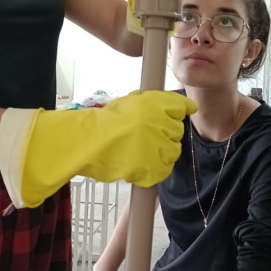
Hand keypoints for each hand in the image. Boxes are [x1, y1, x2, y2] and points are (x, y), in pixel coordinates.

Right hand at [0, 91, 195, 208]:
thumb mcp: (128, 101)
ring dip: (161, 151)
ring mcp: (162, 147)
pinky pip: (164, 169)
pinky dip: (154, 168)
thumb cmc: (103, 121)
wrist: (89, 142)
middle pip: (177, 130)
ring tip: (139, 150)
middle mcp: (163, 123)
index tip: (170, 116)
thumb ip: (151, 102)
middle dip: (164, 132)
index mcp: (156, 103)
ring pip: (173, 150)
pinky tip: (138, 163)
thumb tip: (176, 104)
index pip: (181, 106)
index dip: (176, 112)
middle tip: (143, 135)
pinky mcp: (158, 168)